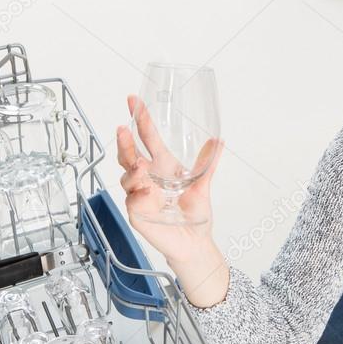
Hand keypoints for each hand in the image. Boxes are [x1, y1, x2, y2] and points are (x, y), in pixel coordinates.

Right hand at [116, 94, 223, 262]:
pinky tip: (145, 191)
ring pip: (127, 176)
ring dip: (133, 170)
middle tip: (124, 129)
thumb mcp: (203, 186)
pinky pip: (131, 200)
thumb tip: (218, 141)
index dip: (140, 119)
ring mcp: (140, 195)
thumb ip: (208, 163)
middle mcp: (147, 178)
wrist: (194, 242)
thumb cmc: (194, 216)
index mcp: (162, 166)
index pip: (147, 138)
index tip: (133, 101)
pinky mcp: (138, 213)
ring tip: (142, 170)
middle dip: (125, 141)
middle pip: (128, 154)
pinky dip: (137, 194)